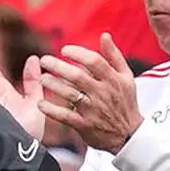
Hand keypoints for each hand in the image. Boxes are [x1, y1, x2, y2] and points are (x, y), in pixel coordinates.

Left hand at [38, 36, 143, 152]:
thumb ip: (114, 56)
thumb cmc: (125, 102)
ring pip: (70, 94)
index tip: (64, 50)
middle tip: (45, 60)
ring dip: (53, 85)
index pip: (94, 61)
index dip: (77, 53)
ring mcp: (93, 110)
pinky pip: (65, 116)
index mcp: (113, 80)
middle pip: (78, 76)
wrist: (128, 135)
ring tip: (42, 78)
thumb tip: (104, 35)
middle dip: (59, 66)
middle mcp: (103, 93)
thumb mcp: (126, 78)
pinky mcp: (85, 125)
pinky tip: (40, 103)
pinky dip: (52, 110)